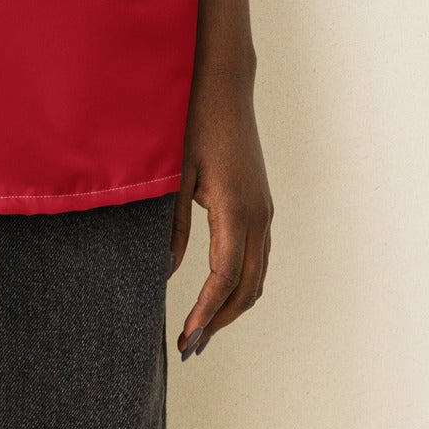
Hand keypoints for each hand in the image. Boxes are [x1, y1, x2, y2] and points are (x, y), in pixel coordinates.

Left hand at [167, 60, 271, 359]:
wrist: (223, 82)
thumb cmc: (193, 120)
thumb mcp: (174, 173)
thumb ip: (171, 226)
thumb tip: (165, 272)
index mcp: (236, 210)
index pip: (223, 279)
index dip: (204, 313)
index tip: (185, 339)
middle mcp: (258, 215)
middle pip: (246, 287)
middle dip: (219, 320)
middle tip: (190, 347)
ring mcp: (264, 209)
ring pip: (256, 275)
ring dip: (232, 306)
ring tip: (201, 329)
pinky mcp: (261, 202)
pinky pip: (257, 256)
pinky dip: (240, 283)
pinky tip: (216, 292)